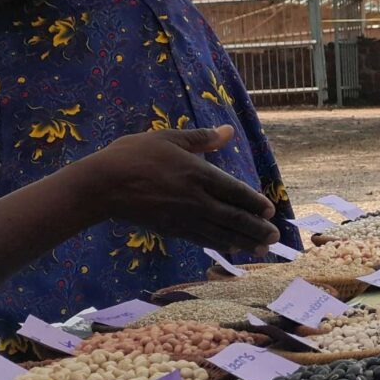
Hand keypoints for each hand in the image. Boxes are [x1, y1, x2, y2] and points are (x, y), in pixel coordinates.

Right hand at [88, 126, 279, 250]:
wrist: (104, 185)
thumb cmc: (134, 155)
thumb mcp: (169, 138)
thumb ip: (201, 138)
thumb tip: (227, 131)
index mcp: (199, 174)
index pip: (235, 192)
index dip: (254, 202)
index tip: (270, 210)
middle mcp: (197, 200)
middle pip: (234, 218)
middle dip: (257, 228)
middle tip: (276, 236)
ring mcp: (184, 218)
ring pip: (221, 233)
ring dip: (244, 242)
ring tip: (262, 248)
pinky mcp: (172, 230)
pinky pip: (202, 239)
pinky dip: (219, 244)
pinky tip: (230, 248)